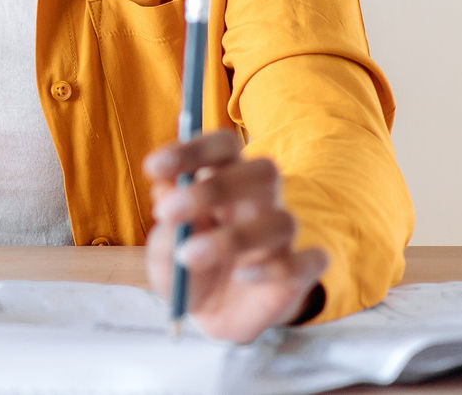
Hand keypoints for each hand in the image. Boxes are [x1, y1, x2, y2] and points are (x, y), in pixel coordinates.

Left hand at [143, 132, 327, 342]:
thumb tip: (168, 191)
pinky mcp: (300, 273)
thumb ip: (168, 224)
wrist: (209, 315)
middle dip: (213, 188)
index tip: (153, 168)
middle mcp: (261, 200)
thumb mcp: (164, 249)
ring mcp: (283, 237)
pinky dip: (277, 267)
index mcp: (226, 178)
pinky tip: (242, 276)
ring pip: (282, 221)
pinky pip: (308, 262)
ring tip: (188, 255)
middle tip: (166, 212)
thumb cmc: (185, 267)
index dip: (192, 150)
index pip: (224, 146)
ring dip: (233, 237)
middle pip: (263, 172)